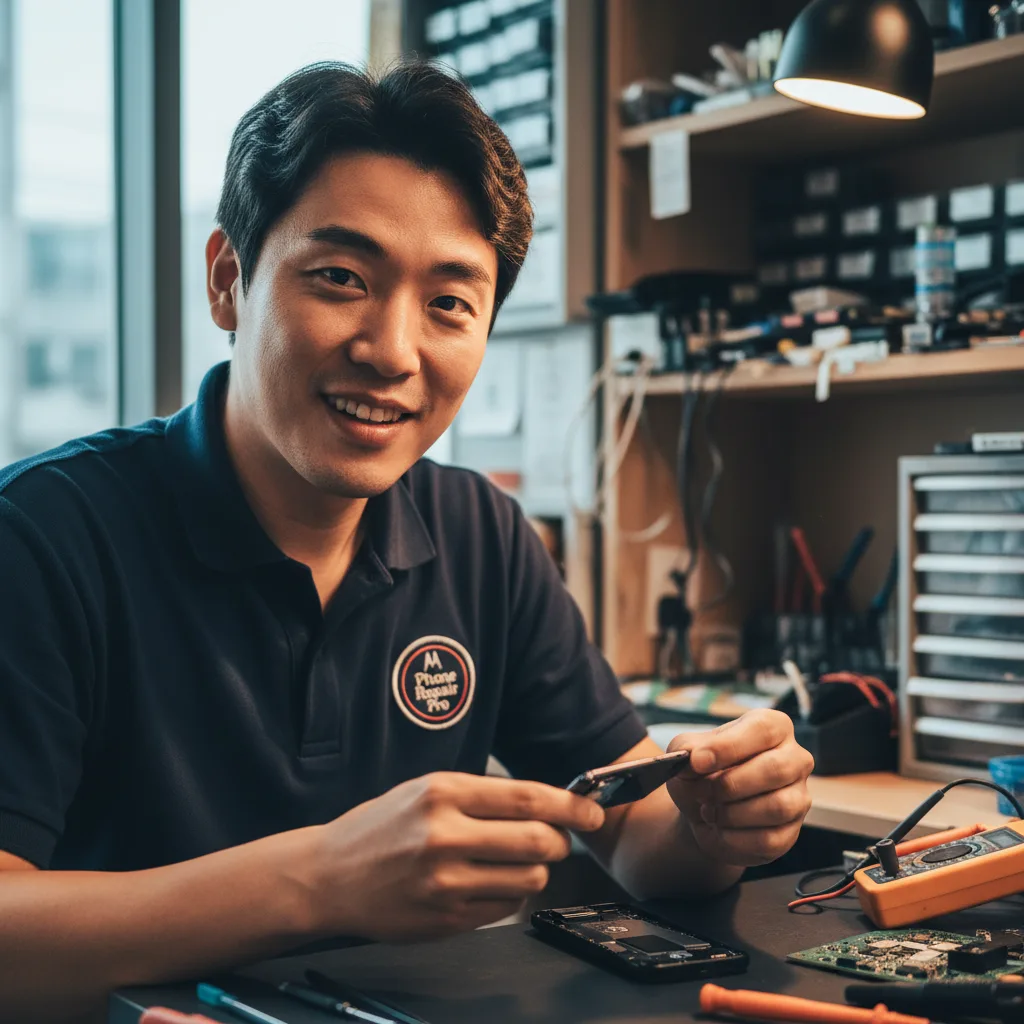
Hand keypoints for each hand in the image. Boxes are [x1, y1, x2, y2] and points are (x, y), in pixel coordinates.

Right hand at [308, 772, 604, 942]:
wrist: (328, 876)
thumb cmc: (382, 827)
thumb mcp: (425, 790)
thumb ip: (481, 795)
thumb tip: (543, 804)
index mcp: (443, 793)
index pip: (527, 798)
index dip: (569, 805)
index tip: (591, 810)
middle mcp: (444, 836)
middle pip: (537, 842)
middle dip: (560, 841)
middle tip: (558, 839)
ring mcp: (445, 882)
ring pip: (528, 879)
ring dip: (536, 870)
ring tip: (516, 861)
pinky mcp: (446, 920)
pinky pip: (504, 907)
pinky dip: (509, 895)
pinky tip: (486, 882)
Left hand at [665, 709, 812, 866]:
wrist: (703, 810)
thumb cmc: (702, 772)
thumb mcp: (687, 752)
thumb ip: (687, 749)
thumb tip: (693, 759)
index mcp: (773, 727)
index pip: (762, 729)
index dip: (728, 746)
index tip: (698, 762)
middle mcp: (795, 759)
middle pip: (775, 769)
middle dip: (729, 784)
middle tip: (701, 791)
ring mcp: (798, 797)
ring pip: (777, 807)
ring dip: (732, 813)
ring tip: (708, 811)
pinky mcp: (791, 832)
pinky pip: (769, 839)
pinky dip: (734, 838)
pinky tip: (719, 830)